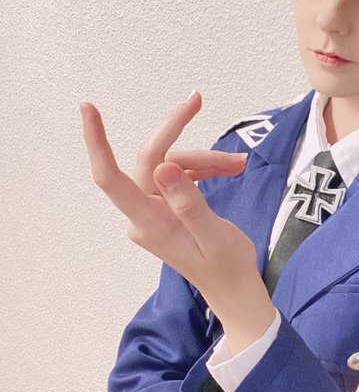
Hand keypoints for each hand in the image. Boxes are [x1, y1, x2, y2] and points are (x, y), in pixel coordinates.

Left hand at [79, 90, 256, 313]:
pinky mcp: (164, 209)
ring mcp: (152, 212)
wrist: (234, 290)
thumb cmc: (227, 268)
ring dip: (204, 159)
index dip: (97, 142)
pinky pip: (177, 176)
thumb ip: (189, 203)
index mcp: (149, 223)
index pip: (111, 178)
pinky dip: (202, 168)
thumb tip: (165, 167)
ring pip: (170, 165)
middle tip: (198, 101)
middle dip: (181, 136)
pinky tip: (228, 169)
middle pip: (153, 160)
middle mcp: (143, 215)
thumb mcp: (214, 236)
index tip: (88, 109)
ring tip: (237, 165)